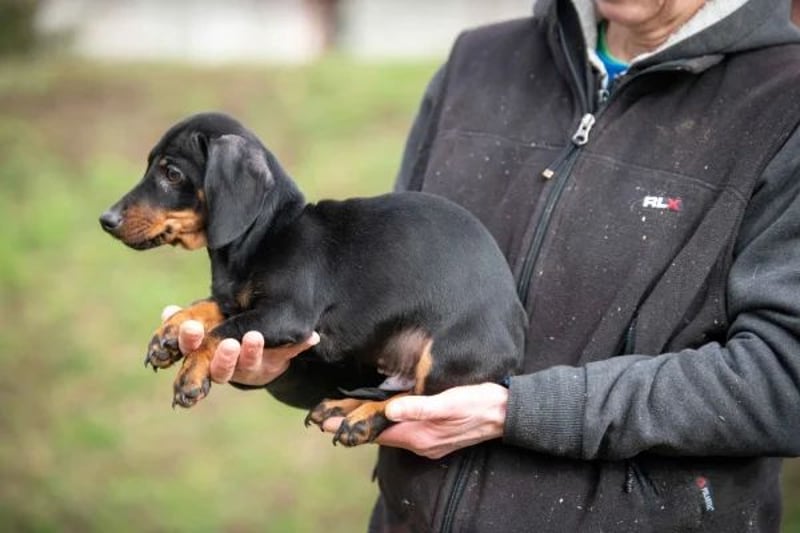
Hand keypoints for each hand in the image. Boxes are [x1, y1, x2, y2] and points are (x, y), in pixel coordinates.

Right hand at [161, 305, 319, 386]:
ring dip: (252, 351)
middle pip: (221, 369)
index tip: (192, 328)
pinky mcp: (276, 362)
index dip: (189, 342)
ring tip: (256, 336)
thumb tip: (167, 311)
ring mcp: (251, 367)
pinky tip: (311, 336)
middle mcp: (228, 366)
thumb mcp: (202, 324)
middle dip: (223, 357)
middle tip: (228, 343)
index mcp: (206, 355)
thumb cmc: (219, 332)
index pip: (192, 352)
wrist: (253, 352)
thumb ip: (183, 320)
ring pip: (249, 365)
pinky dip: (299, 345)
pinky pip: (288, 353)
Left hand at [321, 383, 508, 458]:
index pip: (375, 432)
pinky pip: (402, 430)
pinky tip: (382, 414)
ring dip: (367, 424)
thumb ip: (421, 408)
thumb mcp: (450, 402)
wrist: (505, 413)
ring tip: (346, 415)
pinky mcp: (434, 434)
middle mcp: (420, 442)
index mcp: (419, 435)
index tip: (325, 422)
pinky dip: (385, 422)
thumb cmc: (479, 403)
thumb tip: (391, 410)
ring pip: (389, 432)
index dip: (350, 427)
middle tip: (326, 417)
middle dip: (353, 426)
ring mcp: (427, 440)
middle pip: (378, 434)